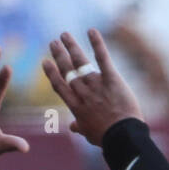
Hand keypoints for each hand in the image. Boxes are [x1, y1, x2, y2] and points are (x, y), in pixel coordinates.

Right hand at [42, 28, 144, 145]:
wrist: (123, 137)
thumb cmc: (106, 138)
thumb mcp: (89, 134)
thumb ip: (80, 127)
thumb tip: (72, 127)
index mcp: (76, 106)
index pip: (60, 86)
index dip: (52, 73)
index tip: (46, 62)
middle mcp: (83, 93)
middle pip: (68, 71)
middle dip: (59, 55)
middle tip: (53, 43)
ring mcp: (96, 86)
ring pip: (81, 62)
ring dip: (71, 47)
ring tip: (64, 35)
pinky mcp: (112, 80)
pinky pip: (103, 59)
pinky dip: (97, 44)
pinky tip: (91, 31)